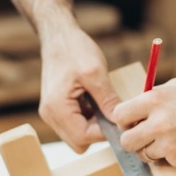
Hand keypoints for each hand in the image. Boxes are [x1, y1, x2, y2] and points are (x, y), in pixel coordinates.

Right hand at [37, 24, 121, 152]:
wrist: (58, 35)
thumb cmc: (74, 49)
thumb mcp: (95, 72)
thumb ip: (108, 99)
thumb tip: (122, 121)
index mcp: (57, 108)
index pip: (84, 137)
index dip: (106, 133)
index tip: (124, 121)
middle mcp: (50, 115)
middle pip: (80, 141)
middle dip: (100, 131)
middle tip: (115, 112)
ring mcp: (53, 113)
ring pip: (79, 135)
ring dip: (95, 124)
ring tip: (105, 102)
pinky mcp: (58, 108)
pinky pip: (77, 123)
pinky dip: (90, 117)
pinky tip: (97, 100)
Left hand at [111, 79, 175, 168]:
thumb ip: (155, 96)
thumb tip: (136, 106)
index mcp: (155, 99)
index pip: (119, 115)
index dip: (124, 120)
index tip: (131, 122)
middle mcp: (158, 122)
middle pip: (125, 141)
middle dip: (133, 140)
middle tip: (144, 137)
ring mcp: (168, 144)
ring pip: (144, 154)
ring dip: (153, 150)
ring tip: (171, 140)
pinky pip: (164, 162)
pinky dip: (172, 157)